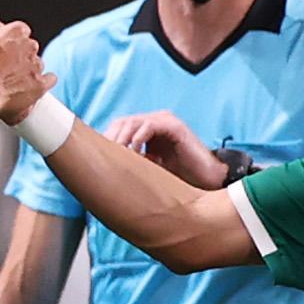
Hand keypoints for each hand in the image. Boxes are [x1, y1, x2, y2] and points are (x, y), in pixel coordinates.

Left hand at [104, 111, 227, 188]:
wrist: (206, 182)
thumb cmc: (178, 179)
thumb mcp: (147, 170)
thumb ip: (130, 165)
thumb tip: (102, 173)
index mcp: (145, 132)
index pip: (117, 129)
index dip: (106, 141)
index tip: (97, 160)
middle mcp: (154, 123)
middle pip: (121, 123)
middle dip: (110, 140)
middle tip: (105, 158)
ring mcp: (164, 122)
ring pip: (132, 122)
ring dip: (122, 140)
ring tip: (119, 157)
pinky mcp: (175, 126)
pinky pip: (150, 126)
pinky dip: (139, 139)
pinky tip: (135, 154)